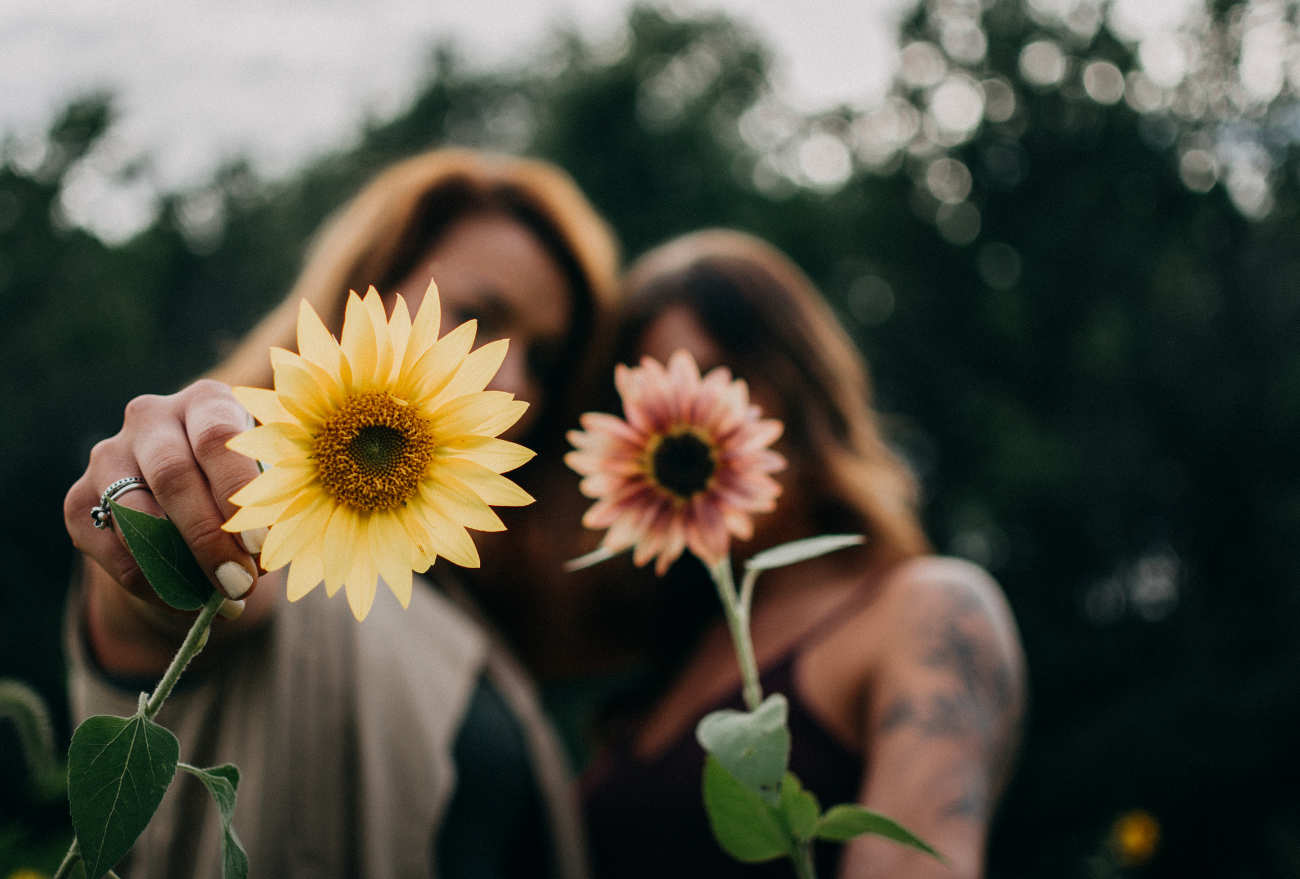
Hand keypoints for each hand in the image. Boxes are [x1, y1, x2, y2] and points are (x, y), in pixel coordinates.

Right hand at [65, 380, 264, 613]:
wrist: (190, 497)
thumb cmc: (245, 484)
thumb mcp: (266, 482)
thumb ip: (266, 506)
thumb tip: (259, 556)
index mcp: (206, 401)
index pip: (217, 437)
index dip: (238, 491)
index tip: (259, 543)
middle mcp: (151, 418)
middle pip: (172, 475)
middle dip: (208, 538)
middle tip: (240, 582)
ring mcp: (108, 455)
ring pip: (135, 514)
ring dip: (179, 566)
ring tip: (222, 598)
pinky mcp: (79, 499)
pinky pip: (112, 549)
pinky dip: (153, 584)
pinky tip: (189, 603)